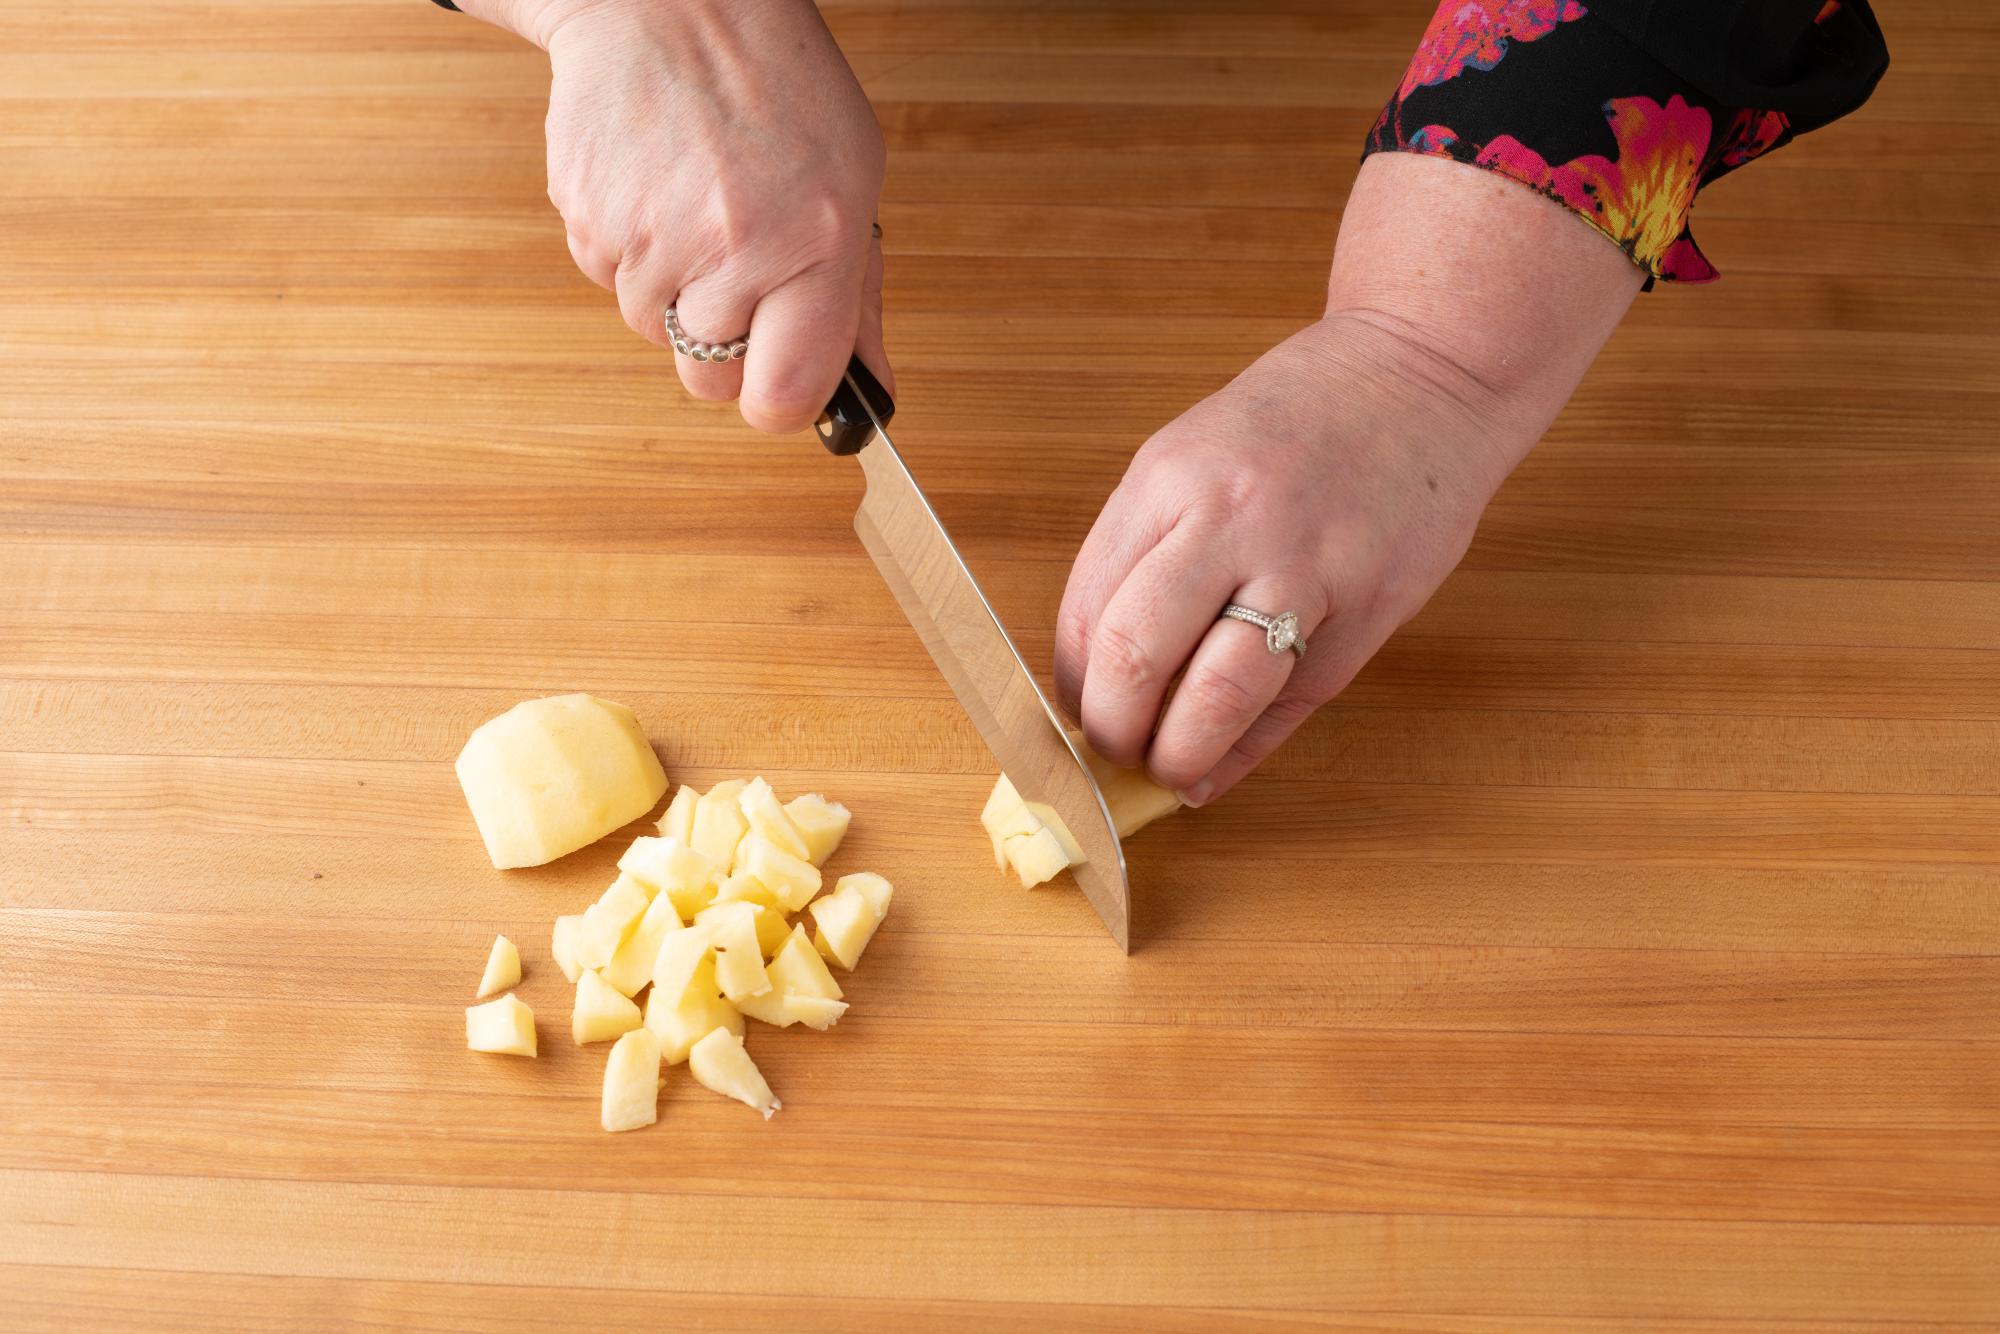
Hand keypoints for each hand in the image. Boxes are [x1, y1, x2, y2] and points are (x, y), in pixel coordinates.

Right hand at [538, 0, 888, 429]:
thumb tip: (872, 398)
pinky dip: (634, 253)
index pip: (782, 393)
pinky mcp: (588, 220)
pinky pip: (611, 282)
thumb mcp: (851, 183)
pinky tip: (656, 188)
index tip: (782, 387)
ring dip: (677, 290)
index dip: (780, 404)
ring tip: (697, 206)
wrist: (673, 4)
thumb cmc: (777, 89)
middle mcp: (733, 245)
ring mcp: (650, 236)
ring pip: (655, 331)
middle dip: (725, 346)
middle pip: (708, 380)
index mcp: (816, 242)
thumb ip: (858, 302)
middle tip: (740, 271)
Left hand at [1053, 313, 1531, 806]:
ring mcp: (1305, 566)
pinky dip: (1241, 753)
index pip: (1087, 611)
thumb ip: (1146, 550)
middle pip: (1135, 659)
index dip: (1072, 684)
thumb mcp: (1192, 456)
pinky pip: (1290, 705)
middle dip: (1112, 730)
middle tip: (1116, 748)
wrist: (1424, 372)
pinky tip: (1215, 768)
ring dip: (1175, 756)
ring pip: (1215, 698)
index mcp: (1169, 480)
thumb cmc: (1298, 420)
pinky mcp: (1367, 608)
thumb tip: (1100, 667)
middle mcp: (1230, 520)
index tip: (1080, 708)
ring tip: (1166, 766)